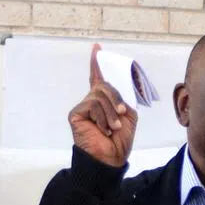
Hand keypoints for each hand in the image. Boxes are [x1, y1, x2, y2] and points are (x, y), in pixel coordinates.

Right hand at [68, 44, 137, 167]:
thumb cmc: (119, 140)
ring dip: (111, 112)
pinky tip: (102, 129)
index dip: (97, 63)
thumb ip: (122, 99)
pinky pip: (92, 104)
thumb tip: (114, 90)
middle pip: (104, 85)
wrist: (110, 157)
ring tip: (113, 127)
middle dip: (116, 99)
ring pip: (100, 95)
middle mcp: (91, 101)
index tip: (97, 48)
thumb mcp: (128, 116)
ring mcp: (83, 107)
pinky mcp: (76, 113)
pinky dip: (102, 117)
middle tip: (122, 114)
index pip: (99, 78)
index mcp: (104, 101)